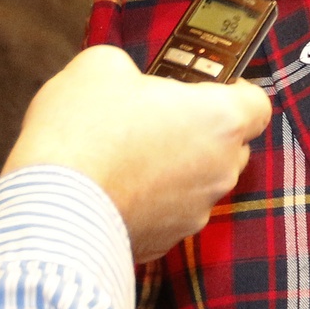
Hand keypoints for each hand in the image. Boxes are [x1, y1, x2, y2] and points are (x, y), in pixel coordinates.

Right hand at [2, 45, 271, 261]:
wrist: (51, 206)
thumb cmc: (83, 130)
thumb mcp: (99, 66)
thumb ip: (129, 68)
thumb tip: (126, 81)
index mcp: (218, 120)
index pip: (257, 104)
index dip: (235, 90)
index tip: (206, 84)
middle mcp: (219, 170)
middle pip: (229, 145)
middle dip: (200, 130)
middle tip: (155, 115)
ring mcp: (195, 212)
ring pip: (198, 181)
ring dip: (173, 167)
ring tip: (124, 154)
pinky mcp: (166, 242)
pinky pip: (168, 212)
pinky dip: (149, 200)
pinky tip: (112, 186)